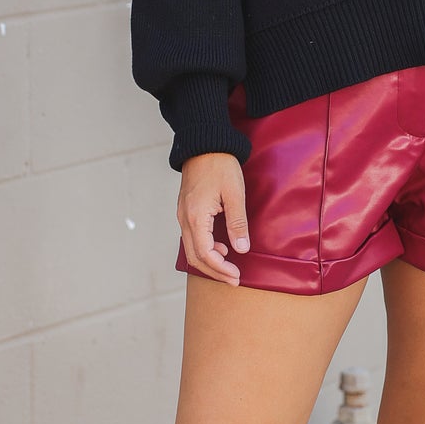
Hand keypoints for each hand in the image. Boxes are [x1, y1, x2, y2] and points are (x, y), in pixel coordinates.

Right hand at [178, 153, 250, 285]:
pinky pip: (191, 237)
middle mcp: (184, 218)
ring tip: (228, 266)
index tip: (236, 275)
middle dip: (214, 271)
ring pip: (191, 248)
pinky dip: (204, 248)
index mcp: (196, 216)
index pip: (205, 253)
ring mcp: (183, 215)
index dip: (220, 268)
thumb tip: (241, 249)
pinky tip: (221, 246)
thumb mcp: (235, 194)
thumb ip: (237, 223)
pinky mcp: (186, 211)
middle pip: (195, 256)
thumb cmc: (220, 165)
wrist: (204, 144)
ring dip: (209, 261)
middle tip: (233, 279)